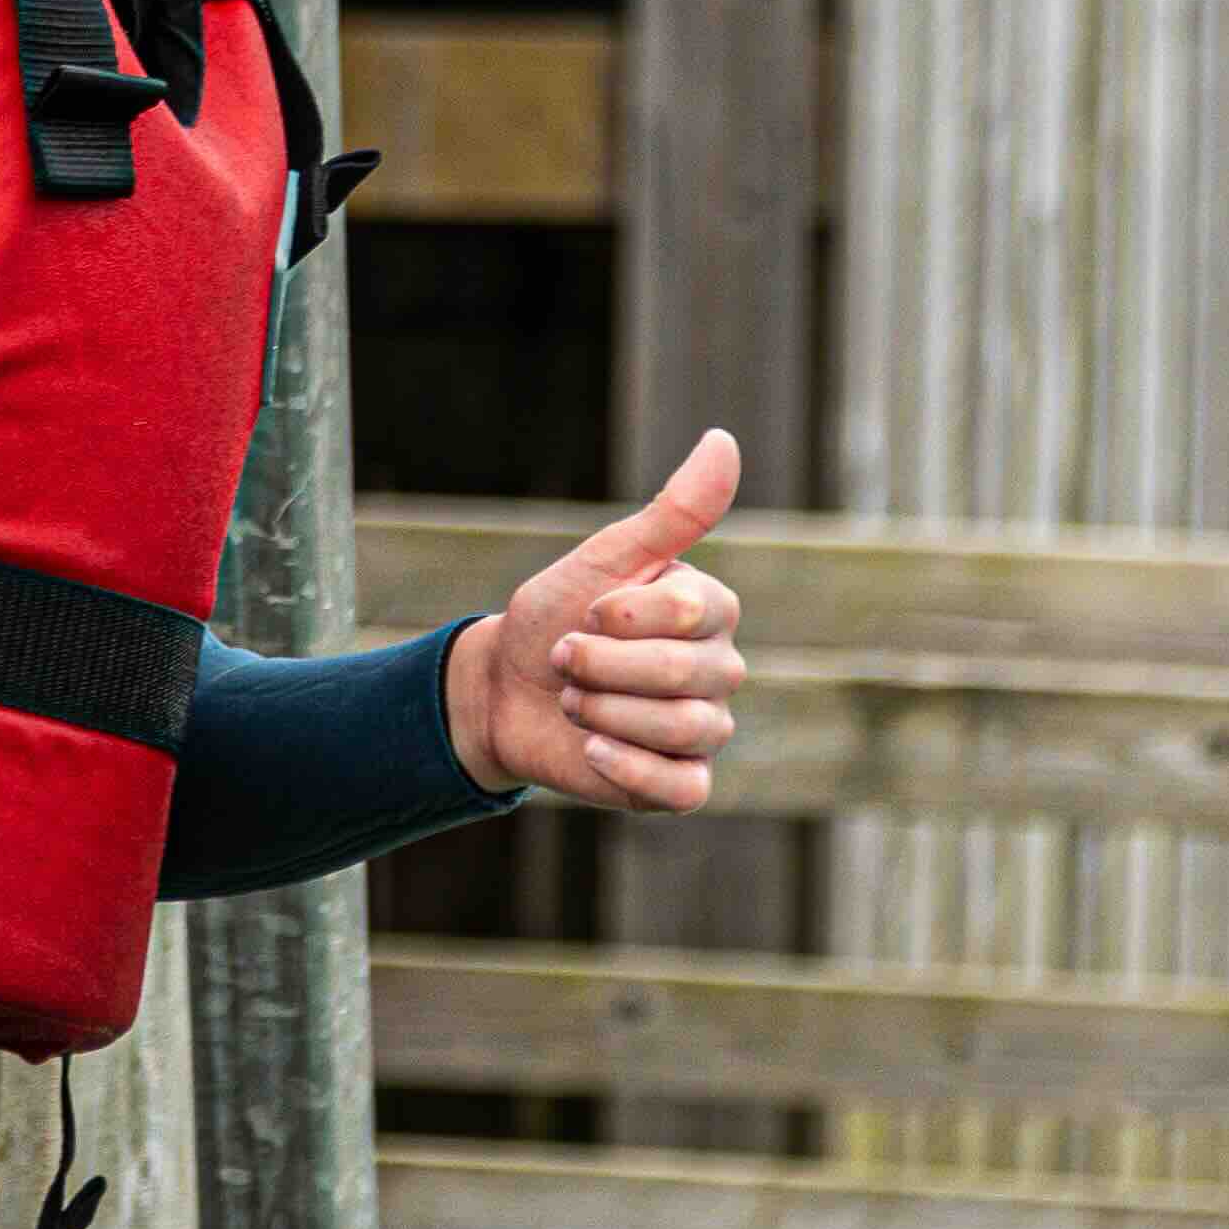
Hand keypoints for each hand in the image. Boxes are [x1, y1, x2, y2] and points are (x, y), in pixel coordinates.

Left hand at [442, 430, 745, 810]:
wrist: (504, 689)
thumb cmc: (556, 614)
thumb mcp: (606, 558)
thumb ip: (673, 510)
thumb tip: (724, 440)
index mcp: (710, 611)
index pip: (687, 612)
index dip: (618, 615)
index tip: (586, 611)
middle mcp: (719, 669)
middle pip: (679, 674)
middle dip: (599, 666)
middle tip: (565, 659)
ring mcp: (707, 729)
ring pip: (677, 728)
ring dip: (600, 712)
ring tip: (574, 701)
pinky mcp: (683, 784)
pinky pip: (682, 788)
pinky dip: (627, 768)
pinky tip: (591, 750)